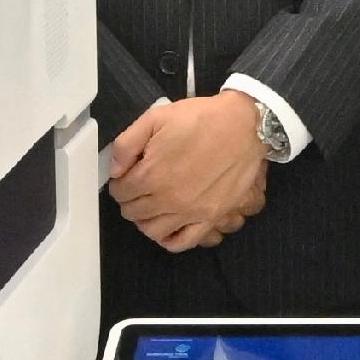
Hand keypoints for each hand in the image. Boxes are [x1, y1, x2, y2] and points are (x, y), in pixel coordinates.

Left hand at [108, 95, 269, 252]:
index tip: (126, 175)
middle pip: (133, 213)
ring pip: (152, 231)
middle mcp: (168, 199)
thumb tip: (115, 170)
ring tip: (150, 205)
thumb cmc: (201, 120)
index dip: (119, 182)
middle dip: (129, 200)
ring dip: (144, 220)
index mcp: (151, 174)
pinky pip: (183, 242)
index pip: (120, 192)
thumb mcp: (156, 118)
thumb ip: (126, 144)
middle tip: (137, 187)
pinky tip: (168, 226)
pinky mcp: (210, 217)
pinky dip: (169, 240)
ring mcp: (190, 212)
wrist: (244, 126)